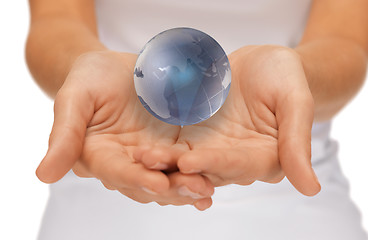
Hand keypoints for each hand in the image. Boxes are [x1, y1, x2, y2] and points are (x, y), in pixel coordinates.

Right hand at [36, 51, 213, 209]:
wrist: (116, 68)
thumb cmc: (91, 78)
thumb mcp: (75, 98)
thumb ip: (64, 134)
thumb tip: (43, 175)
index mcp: (98, 155)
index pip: (117, 172)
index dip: (136, 178)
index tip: (157, 184)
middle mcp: (125, 162)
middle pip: (147, 183)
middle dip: (171, 189)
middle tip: (196, 190)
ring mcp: (150, 157)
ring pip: (168, 179)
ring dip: (188, 187)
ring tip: (208, 191)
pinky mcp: (170, 148)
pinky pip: (184, 164)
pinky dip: (198, 173)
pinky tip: (215, 180)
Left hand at [136, 45, 320, 195]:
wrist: (264, 64)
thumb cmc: (285, 78)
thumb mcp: (296, 102)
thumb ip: (297, 142)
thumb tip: (311, 189)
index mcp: (264, 157)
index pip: (238, 164)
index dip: (214, 163)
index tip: (189, 162)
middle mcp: (236, 160)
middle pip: (207, 169)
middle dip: (177, 168)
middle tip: (149, 161)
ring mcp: (213, 149)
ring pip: (187, 162)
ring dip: (163, 162)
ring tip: (138, 156)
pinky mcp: (197, 138)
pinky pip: (177, 145)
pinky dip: (160, 148)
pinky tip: (140, 147)